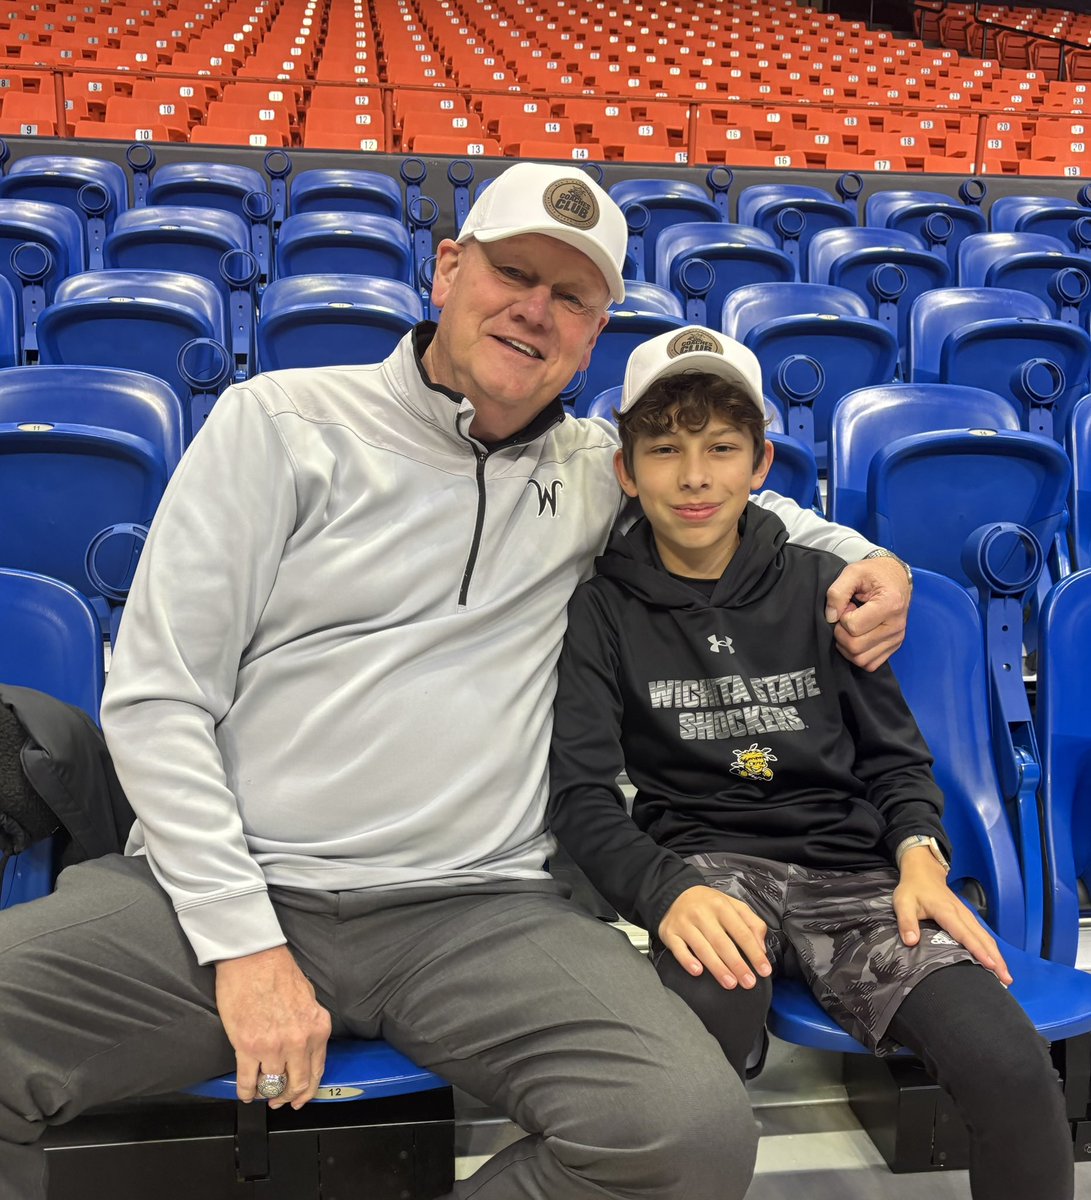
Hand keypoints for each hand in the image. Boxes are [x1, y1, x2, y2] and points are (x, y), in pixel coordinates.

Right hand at [215, 944, 331, 1109]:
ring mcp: (274, 1046)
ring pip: (273, 1086)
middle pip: (297, 1084)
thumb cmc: (278, 972)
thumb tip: (305, 1049)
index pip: (317, 1071)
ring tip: (259, 1093)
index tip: (299, 1098)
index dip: (307, 1091)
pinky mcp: (248, 1047)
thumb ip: (310, 1026)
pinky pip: (248, 1082)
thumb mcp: (309, 998)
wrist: (253, 957)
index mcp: (318, 1028)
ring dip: (265, 1094)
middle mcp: (300, 1041)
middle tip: (278, 1101)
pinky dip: (246, 1092)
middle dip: (287, 1097)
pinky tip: (245, 1092)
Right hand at [658, 885, 772, 989]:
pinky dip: (687, 960)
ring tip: (730, 983)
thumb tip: (761, 948)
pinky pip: (678, 948)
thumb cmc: (708, 904)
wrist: (673, 893)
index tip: (764, 970)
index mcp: (721, 906)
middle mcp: (702, 913)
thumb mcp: (733, 905)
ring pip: (702, 948)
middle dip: (737, 964)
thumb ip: (752, 923)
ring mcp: (684, 923)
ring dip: (717, 967)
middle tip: (748, 982)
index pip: (741, 932)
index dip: (754, 953)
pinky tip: (697, 971)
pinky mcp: (669, 932)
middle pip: (722, 942)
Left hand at [825, 555, 910, 671]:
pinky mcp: (894, 647)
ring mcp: (896, 638)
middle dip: (842, 633)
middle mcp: (896, 625)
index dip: (842, 617)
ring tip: (853, 626)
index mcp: (889, 605)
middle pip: (856, 647)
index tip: (847, 605)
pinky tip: (858, 636)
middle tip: (847, 616)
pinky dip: (857, 654)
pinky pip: (870, 664)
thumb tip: (830, 617)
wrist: (895, 578)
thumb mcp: (853, 571)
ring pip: (861, 659)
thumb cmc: (874, 573)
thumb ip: (837, 592)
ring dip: (847, 646)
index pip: (853, 626)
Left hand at [892, 848, 1012, 985]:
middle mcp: (962, 914)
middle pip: (982, 938)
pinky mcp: (968, 917)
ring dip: (997, 955)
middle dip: (996, 958)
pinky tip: (995, 961)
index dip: (978, 950)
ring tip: (1006, 976)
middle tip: (1006, 979)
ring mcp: (967, 915)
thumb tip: (911, 941)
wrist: (923, 872)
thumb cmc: (912, 889)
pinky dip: (991, 948)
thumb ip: (906, 922)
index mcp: (947, 912)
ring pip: (986, 937)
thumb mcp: (903, 903)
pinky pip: (982, 934)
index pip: (965, 934)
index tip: (990, 965)